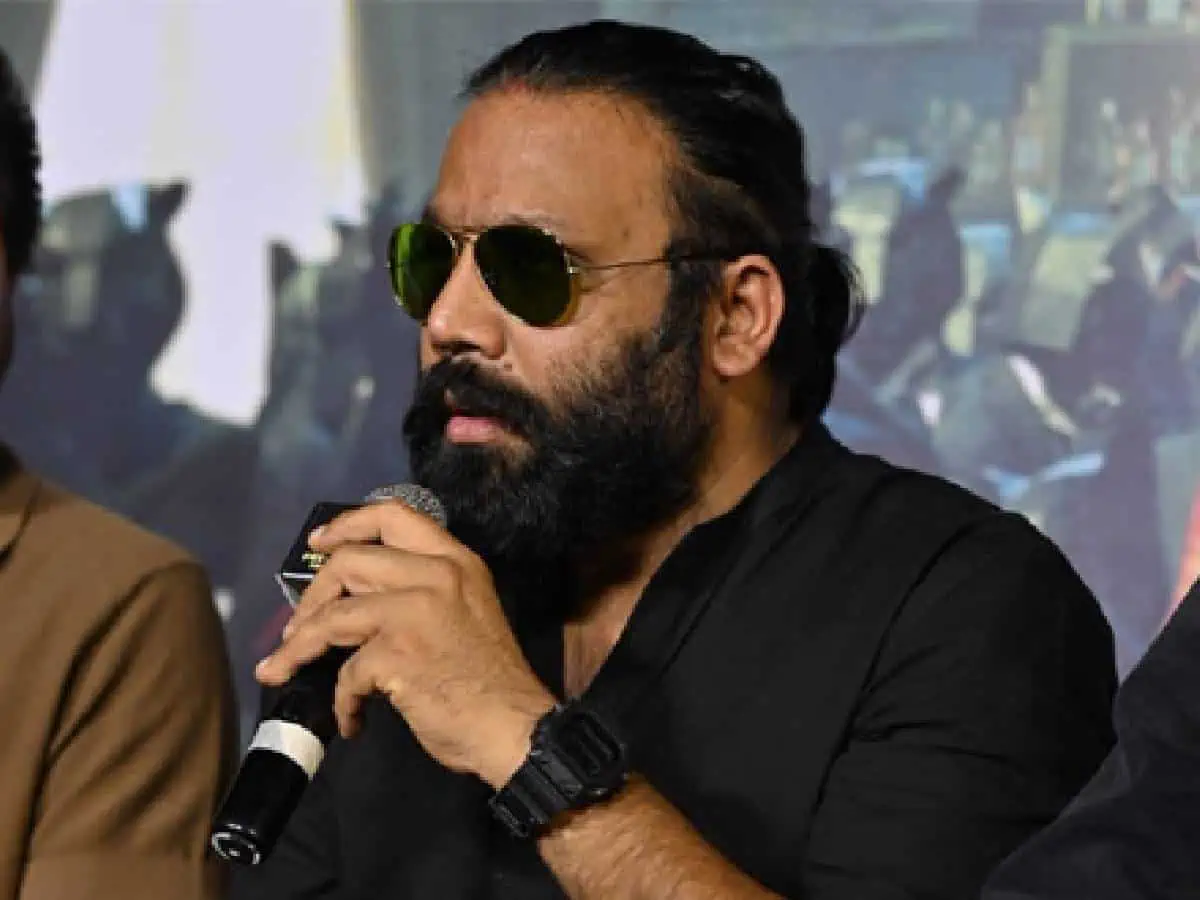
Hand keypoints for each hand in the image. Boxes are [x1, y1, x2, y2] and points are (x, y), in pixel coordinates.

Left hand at [255, 500, 555, 788]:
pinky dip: (341, 700)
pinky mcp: (397, 654)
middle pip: (350, 562)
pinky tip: (352, 718)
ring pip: (332, 616)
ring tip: (286, 669)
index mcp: (456, 561)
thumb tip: (360, 600)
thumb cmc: (491, 679)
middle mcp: (436, 575)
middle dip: (312, 596)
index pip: (393, 515)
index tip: (320, 542)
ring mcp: (415, 612)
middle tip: (299, 627)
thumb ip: (423, 591)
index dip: (347, 525)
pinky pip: (346, 672)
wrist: (514, 726)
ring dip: (301, 647)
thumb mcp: (466, 610)